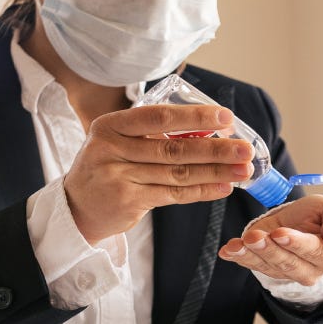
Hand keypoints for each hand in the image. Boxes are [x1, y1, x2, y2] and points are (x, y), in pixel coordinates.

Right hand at [63, 105, 253, 243]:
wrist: (77, 206)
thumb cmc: (109, 166)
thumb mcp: (121, 142)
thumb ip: (157, 136)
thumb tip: (212, 132)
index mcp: (111, 125)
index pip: (158, 117)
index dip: (194, 117)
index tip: (226, 118)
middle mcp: (111, 148)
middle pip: (173, 148)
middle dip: (215, 148)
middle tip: (245, 149)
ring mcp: (118, 176)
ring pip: (178, 173)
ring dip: (215, 171)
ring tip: (243, 170)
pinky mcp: (127, 201)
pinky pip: (173, 194)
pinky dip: (202, 191)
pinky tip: (223, 187)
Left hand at [218, 194, 322, 285]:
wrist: (314, 226)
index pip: (315, 252)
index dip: (297, 243)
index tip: (280, 233)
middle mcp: (312, 270)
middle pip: (289, 263)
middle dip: (269, 250)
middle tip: (254, 238)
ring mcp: (290, 272)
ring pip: (269, 266)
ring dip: (250, 255)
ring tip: (236, 245)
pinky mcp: (271, 268)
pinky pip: (255, 264)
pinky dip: (240, 257)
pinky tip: (228, 251)